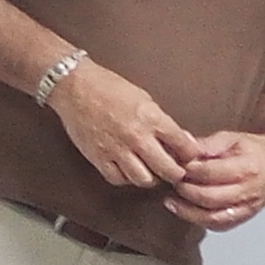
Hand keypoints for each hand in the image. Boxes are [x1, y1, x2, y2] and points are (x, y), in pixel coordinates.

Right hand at [43, 60, 198, 191]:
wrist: (74, 85)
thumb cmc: (108, 87)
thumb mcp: (145, 99)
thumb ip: (163, 122)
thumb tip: (183, 141)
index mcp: (152, 119)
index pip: (185, 147)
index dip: (191, 155)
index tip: (189, 156)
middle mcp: (136, 137)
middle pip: (168, 171)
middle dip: (176, 173)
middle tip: (174, 170)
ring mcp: (117, 149)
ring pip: (144, 180)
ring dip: (151, 178)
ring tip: (151, 170)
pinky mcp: (98, 157)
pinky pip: (118, 179)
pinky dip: (126, 178)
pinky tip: (128, 169)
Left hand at [162, 129, 264, 230]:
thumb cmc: (255, 151)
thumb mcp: (232, 138)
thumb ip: (207, 144)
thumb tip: (184, 144)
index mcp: (247, 168)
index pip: (211, 172)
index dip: (189, 170)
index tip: (178, 165)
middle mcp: (249, 191)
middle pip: (209, 197)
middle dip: (185, 191)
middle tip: (173, 182)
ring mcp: (247, 207)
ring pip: (212, 217)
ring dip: (188, 211)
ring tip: (172, 202)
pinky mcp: (244, 217)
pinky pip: (219, 225)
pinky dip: (200, 220)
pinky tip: (187, 212)